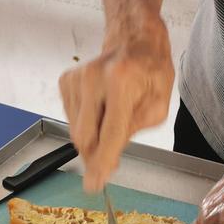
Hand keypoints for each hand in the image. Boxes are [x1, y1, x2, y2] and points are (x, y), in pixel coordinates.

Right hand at [60, 18, 173, 191]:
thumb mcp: (158, 104)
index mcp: (122, 81)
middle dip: (95, 156)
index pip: (109, 133)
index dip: (102, 163)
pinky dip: (86, 123)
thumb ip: (135, 131)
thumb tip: (109, 158)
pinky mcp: (66, 81)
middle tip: (107, 164)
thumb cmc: (150, 70)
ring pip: (76, 130)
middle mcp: (93, 78)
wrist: (132, 39)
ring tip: (111, 120)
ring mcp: (76, 79)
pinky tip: (100, 110)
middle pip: (85, 136)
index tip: (94, 185)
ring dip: (93, 137)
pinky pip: (71, 118)